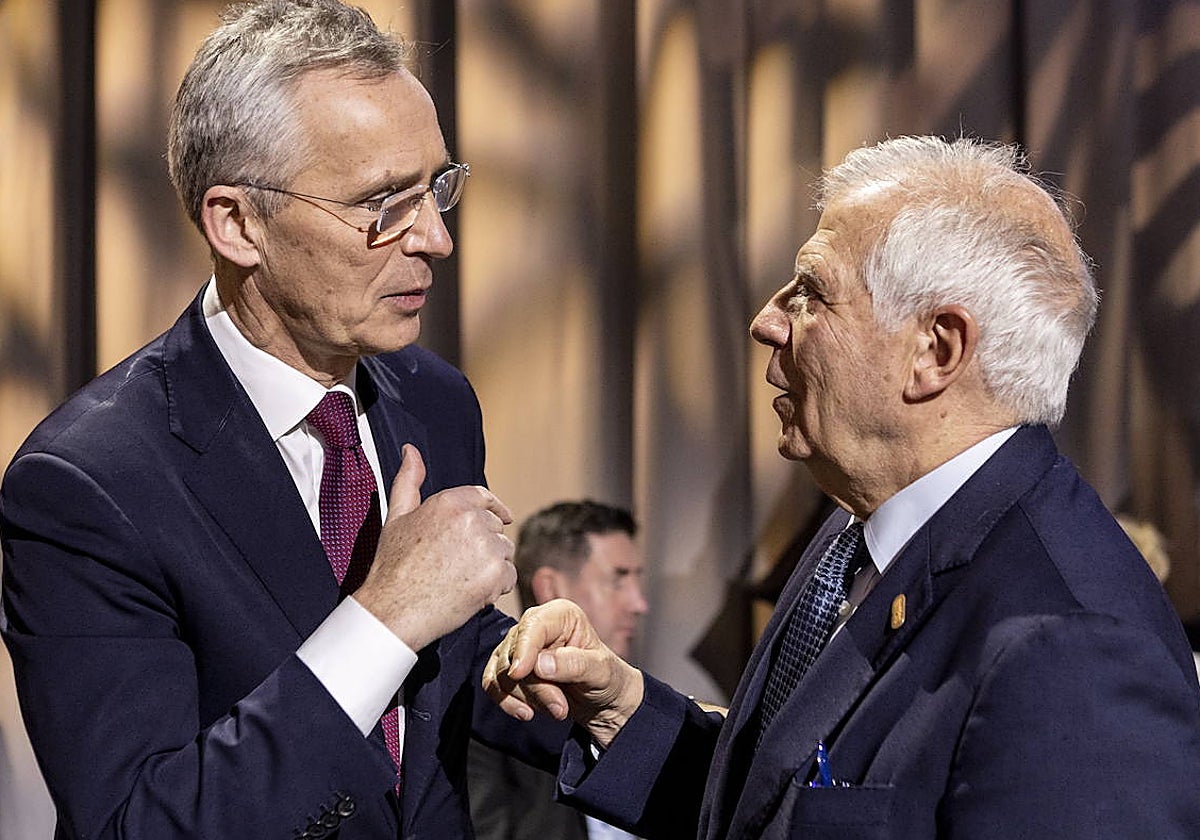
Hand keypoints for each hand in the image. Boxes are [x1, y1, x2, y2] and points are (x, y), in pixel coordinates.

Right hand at [355, 444, 515, 649]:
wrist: (393, 609)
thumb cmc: (392, 566)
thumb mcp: (397, 516)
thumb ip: (408, 480)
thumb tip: (410, 451)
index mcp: (450, 501)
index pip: (485, 498)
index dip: (495, 509)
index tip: (503, 517)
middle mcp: (471, 519)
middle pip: (496, 527)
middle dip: (485, 544)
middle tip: (459, 564)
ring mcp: (486, 547)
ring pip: (505, 552)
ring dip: (492, 566)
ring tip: (462, 578)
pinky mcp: (496, 574)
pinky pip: (510, 576)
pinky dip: (497, 587)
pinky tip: (471, 592)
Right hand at [482, 599, 643, 747]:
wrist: (602, 701)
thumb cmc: (606, 678)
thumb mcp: (600, 671)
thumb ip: (574, 664)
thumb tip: (540, 664)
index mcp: (560, 614)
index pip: (531, 627)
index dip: (523, 650)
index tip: (519, 674)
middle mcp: (535, 625)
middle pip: (515, 655)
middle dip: (536, 688)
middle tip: (561, 709)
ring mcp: (519, 646)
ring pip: (503, 673)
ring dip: (528, 699)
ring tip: (558, 710)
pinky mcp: (508, 667)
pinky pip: (493, 684)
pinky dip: (507, 702)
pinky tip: (526, 714)